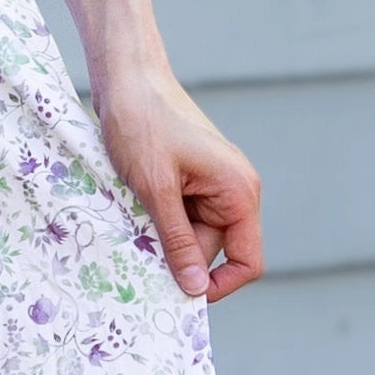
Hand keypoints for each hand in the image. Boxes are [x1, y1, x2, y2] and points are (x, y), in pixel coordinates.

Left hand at [91, 61, 264, 304]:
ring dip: (161, 235)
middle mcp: (234, 190)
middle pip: (212, 250)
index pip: (247, 260)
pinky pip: (178, 216)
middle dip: (175, 254)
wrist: (126, 78)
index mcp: (239, 191)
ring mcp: (212, 185)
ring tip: (130, 211)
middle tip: (136, 246)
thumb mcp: (156, 189)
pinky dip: (156, 219)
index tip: (181, 296)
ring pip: (190, 234)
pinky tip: (133, 203)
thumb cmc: (143, 124)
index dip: (219, 286)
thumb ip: (178, 241)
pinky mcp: (191, 180)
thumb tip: (196, 289)